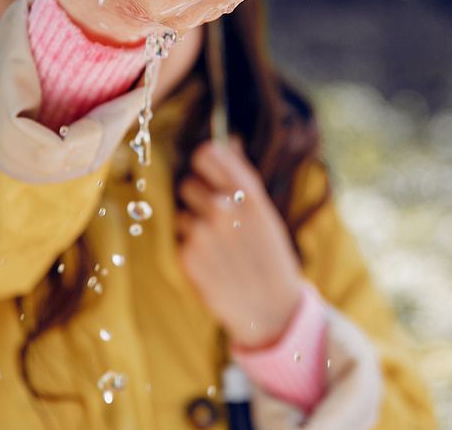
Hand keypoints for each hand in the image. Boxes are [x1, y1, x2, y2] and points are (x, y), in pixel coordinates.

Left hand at [176, 139, 303, 349]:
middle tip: (216, 218)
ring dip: (194, 224)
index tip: (207, 169)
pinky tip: (212, 263)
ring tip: (218, 246)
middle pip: (188, 183)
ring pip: (182, 212)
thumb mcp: (266, 214)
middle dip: (198, 197)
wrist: (271, 310)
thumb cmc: (271, 258)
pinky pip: (180, 239)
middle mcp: (223, 209)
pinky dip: (191, 248)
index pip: (208, 154)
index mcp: (248, 195)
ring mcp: (203, 233)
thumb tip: (230, 141)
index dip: (205, 161)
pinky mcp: (187, 256)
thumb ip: (243, 178)